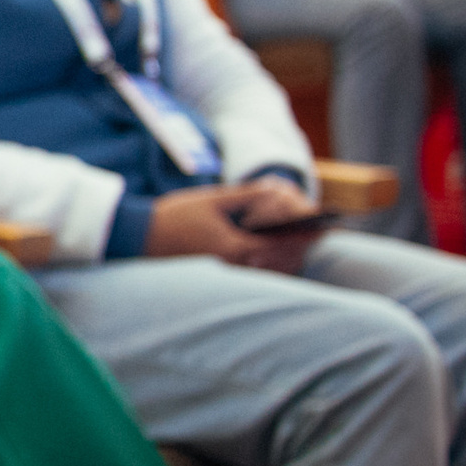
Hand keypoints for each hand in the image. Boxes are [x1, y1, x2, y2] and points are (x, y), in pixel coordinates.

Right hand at [143, 180, 312, 272]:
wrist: (138, 238)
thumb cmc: (174, 216)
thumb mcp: (214, 199)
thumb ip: (249, 195)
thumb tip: (278, 188)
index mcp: (239, 247)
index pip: (286, 242)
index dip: (310, 233)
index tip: (327, 226)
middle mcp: (237, 267)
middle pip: (284, 261)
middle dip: (302, 246)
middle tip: (317, 233)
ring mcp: (229, 276)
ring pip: (271, 271)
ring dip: (288, 258)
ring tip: (300, 243)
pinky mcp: (220, 277)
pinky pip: (256, 274)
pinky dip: (271, 265)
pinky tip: (273, 254)